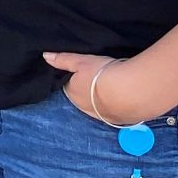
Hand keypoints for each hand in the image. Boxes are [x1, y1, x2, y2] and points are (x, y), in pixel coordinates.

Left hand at [44, 52, 164, 126]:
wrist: (132, 91)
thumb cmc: (102, 74)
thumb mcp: (81, 61)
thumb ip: (63, 60)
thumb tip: (45, 56)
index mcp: (74, 96)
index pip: (70, 89)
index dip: (76, 81)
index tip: (85, 74)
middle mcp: (87, 110)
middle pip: (85, 100)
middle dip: (91, 92)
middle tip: (101, 79)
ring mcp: (105, 118)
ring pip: (102, 108)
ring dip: (106, 101)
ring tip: (116, 88)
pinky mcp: (122, 121)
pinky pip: (118, 114)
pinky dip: (120, 107)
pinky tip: (127, 98)